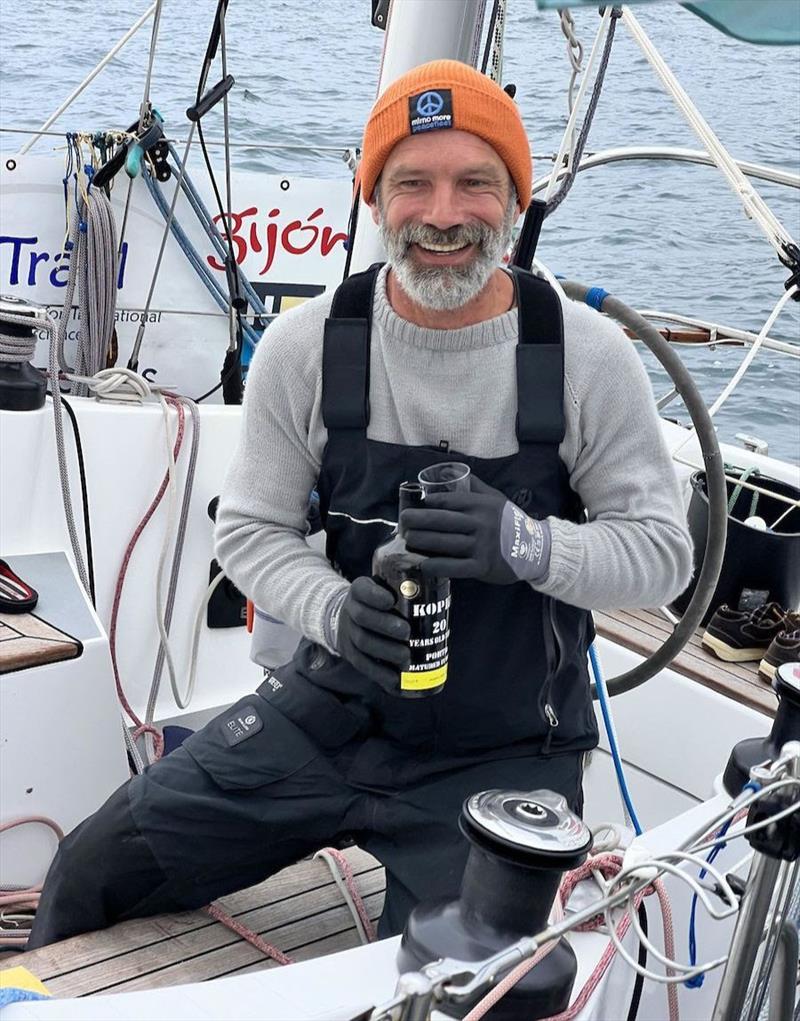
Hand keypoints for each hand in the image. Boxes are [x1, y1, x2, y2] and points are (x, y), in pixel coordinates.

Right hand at [335, 576, 410, 691]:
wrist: (352, 620)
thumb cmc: (380, 605)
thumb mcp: (386, 590)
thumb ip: (407, 591)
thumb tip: (440, 592)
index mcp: (360, 591)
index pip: (362, 589)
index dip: (374, 595)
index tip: (391, 600)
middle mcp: (351, 610)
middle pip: (362, 617)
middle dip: (385, 625)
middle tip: (407, 632)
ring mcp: (348, 632)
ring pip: (363, 642)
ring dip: (385, 651)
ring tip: (405, 656)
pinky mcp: (350, 653)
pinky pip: (362, 664)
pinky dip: (378, 673)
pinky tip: (394, 678)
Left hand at [400, 476, 550, 584]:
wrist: (534, 549)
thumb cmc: (509, 522)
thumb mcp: (495, 499)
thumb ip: (474, 486)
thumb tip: (449, 473)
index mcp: (482, 505)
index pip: (450, 501)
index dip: (429, 502)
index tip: (415, 504)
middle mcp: (481, 524)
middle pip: (442, 521)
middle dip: (418, 521)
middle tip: (403, 521)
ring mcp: (481, 546)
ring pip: (445, 543)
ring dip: (422, 541)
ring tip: (407, 539)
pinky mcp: (482, 567)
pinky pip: (454, 567)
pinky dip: (437, 566)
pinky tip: (423, 564)